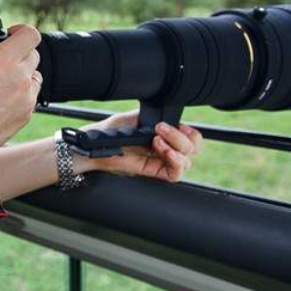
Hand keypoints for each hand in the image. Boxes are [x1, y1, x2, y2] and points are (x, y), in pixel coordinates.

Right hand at [0, 20, 41, 165]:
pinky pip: (31, 95)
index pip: (30, 34)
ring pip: (34, 75)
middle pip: (33, 54)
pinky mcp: (27, 113)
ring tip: (2, 82)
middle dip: (19, 53)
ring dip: (22, 74)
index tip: (11, 35)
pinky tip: (2, 99)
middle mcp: (18, 77)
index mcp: (1, 61)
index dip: (22, 30)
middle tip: (1, 61)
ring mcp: (26, 97)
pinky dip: (21, 93)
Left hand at [77, 110, 203, 182]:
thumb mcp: (134, 118)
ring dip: (175, 146)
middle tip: (161, 130)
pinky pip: (176, 174)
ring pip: (187, 160)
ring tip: (155, 140)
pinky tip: (163, 152)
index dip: (190, 132)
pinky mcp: (155, 172)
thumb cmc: (111, 131)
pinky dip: (175, 162)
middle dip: (182, 137)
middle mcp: (166, 148)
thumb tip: (167, 117)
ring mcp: (161, 161)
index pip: (191, 136)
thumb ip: (153, 116)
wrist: (97, 144)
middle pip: (193, 148)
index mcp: (165, 135)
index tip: (178, 125)